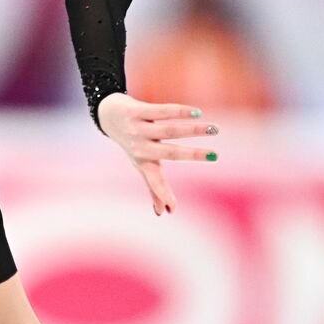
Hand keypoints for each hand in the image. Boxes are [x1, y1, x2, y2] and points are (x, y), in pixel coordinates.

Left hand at [96, 92, 217, 216]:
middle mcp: (140, 147)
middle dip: (193, 154)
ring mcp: (138, 129)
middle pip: (170, 152)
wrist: (108, 115)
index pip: (154, 181)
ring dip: (194, 129)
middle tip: (215, 155)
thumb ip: (154, 187)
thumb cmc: (133, 144)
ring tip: (214, 129)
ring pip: (169, 130)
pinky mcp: (137, 111)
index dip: (162, 194)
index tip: (173, 207)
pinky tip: (197, 113)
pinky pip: (162, 111)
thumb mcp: (141, 165)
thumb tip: (164, 213)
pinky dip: (181, 111)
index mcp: (143, 162)